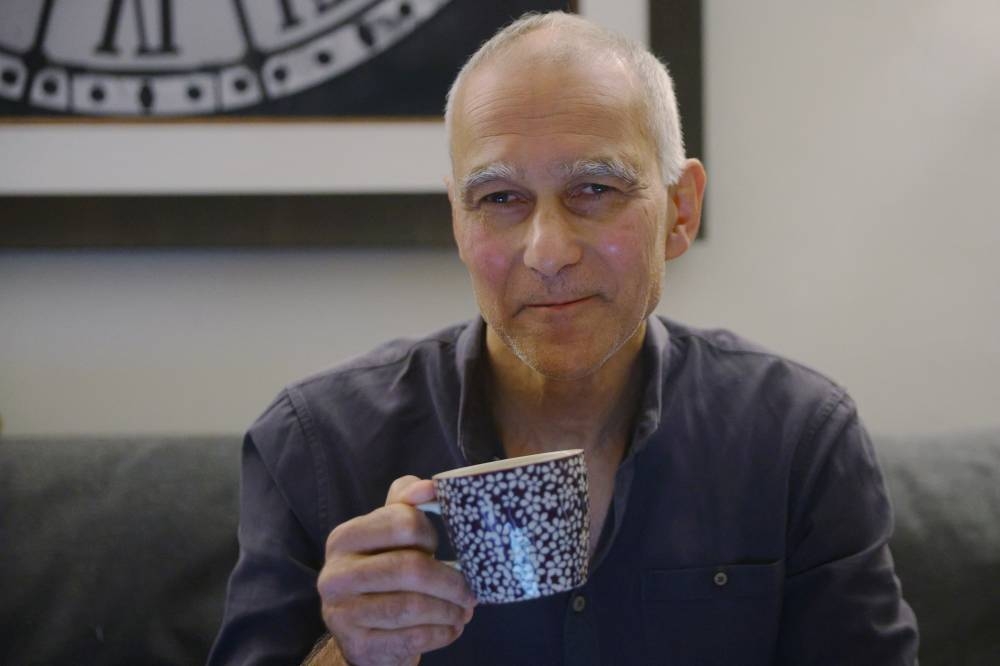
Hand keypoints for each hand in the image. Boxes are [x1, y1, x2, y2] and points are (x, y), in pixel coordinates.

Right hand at [317, 476, 476, 665]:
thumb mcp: (388, 533)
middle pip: (410, 568)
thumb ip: (406, 502)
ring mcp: (342, 614)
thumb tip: (431, 487)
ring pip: (411, 607)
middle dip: (450, 581)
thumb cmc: (383, 571)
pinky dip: (441, 633)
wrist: (362, 632)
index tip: (440, 546)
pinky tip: (451, 627)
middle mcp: (335, 574)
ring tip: (464, 609)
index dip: (431, 533)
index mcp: (344, 537)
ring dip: (449, 609)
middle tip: (470, 590)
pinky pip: (411, 639)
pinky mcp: (358, 646)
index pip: (402, 522)